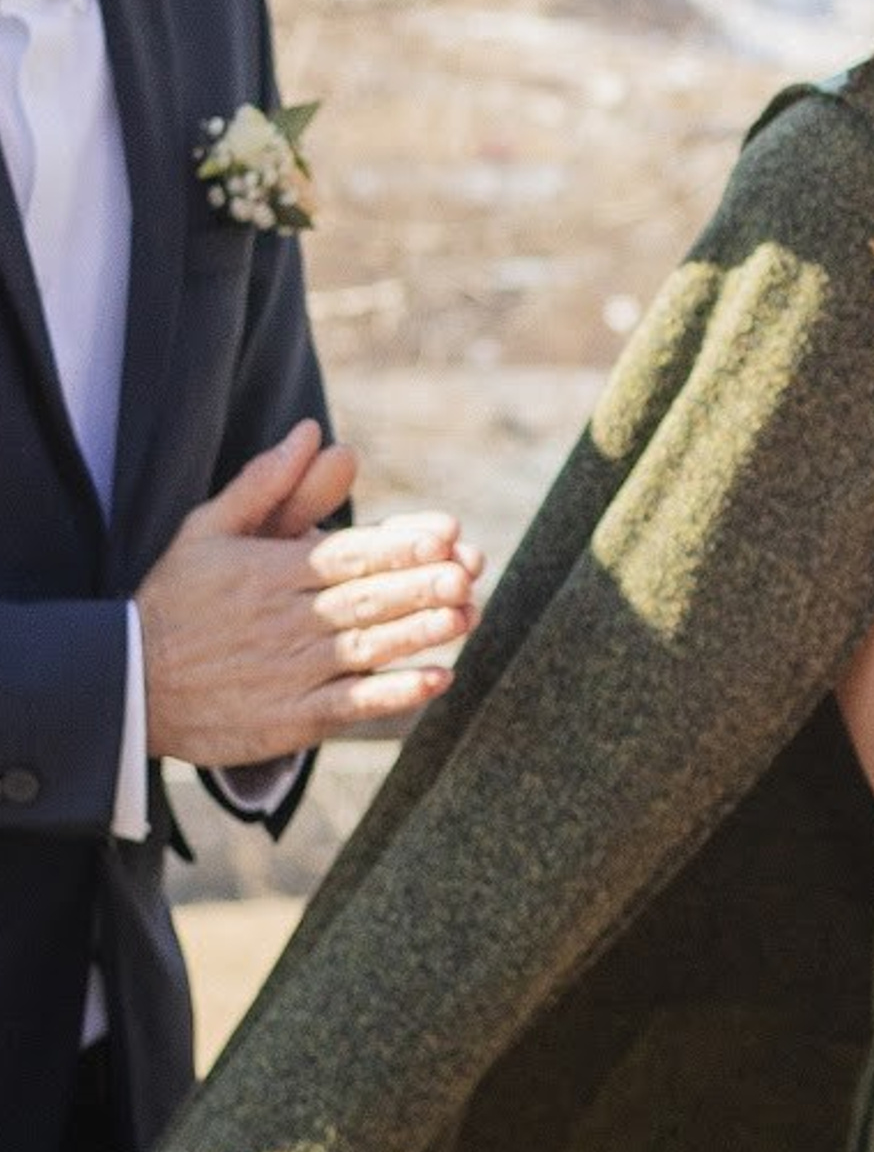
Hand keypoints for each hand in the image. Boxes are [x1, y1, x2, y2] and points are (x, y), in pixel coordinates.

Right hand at [137, 423, 483, 764]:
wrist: (126, 687)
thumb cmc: (175, 601)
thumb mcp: (207, 531)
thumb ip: (266, 484)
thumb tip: (312, 431)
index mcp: (271, 573)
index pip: (348, 554)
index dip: (401, 545)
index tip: (448, 533)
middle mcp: (287, 622)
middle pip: (367, 599)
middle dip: (423, 585)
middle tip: (470, 571)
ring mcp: (291, 674)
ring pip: (367, 650)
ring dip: (420, 633)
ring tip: (465, 615)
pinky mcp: (292, 719)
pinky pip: (353, 706)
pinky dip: (396, 694)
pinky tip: (437, 679)